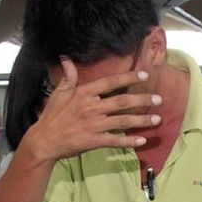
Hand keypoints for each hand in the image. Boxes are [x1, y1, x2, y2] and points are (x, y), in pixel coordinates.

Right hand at [29, 58, 161, 161]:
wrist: (44, 141)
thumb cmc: (51, 117)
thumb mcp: (58, 94)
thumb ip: (68, 78)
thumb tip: (67, 60)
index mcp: (83, 94)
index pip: (109, 82)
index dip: (128, 78)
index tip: (144, 75)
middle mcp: (90, 107)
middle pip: (121, 101)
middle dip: (142, 100)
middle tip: (158, 99)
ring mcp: (93, 125)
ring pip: (122, 121)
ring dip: (141, 120)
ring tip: (157, 119)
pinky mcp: (93, 141)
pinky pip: (115, 140)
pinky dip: (129, 141)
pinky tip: (142, 140)